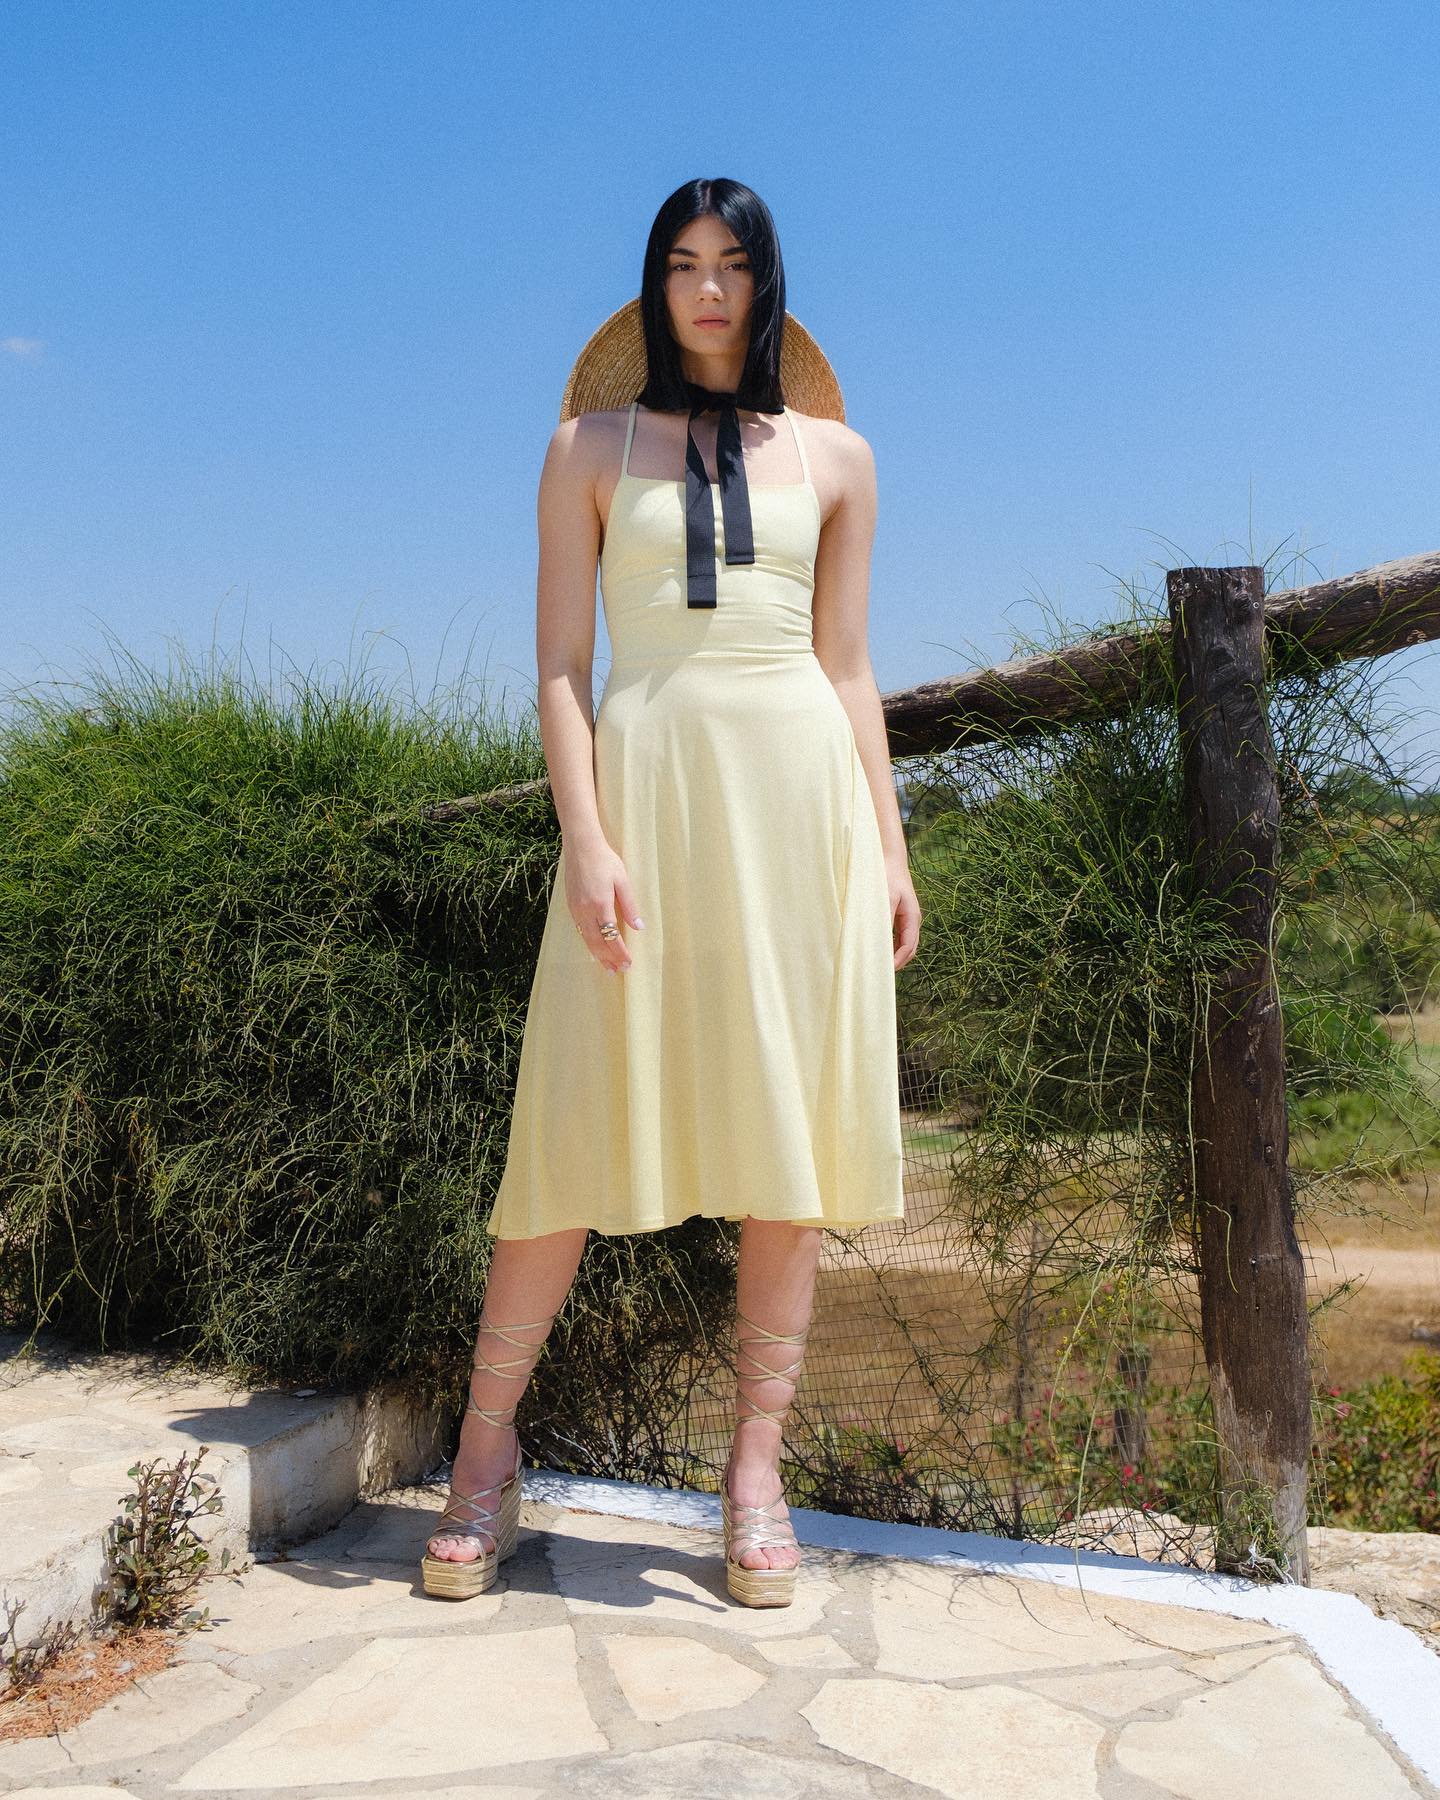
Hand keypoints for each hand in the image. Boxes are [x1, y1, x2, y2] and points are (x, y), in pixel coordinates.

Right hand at [564, 837, 644, 973]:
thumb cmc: (605, 861)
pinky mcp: (571, 906)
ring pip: (586, 939)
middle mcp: (585, 910)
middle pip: (597, 943)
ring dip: (597, 955)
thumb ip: (630, 905)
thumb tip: (639, 927)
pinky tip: (595, 948)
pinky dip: (589, 943)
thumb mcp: (622, 880)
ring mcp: (576, 909)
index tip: (628, 963)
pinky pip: (580, 930)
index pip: (611, 937)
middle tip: (619, 971)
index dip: (620, 952)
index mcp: (600, 904)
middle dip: (608, 959)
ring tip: (607, 967)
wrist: (581, 847)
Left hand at [887, 860, 920, 970]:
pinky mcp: (897, 914)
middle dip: (896, 961)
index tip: (885, 971)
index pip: (909, 946)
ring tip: (876, 964)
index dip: (898, 961)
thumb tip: (879, 942)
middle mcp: (912, 920)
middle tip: (879, 973)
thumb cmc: (886, 876)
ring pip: (902, 943)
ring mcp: (905, 917)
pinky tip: (875, 948)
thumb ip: (884, 920)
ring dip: (892, 954)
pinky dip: (888, 945)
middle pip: (908, 948)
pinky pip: (895, 935)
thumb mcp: (885, 898)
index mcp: (912, 917)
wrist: (888, 858)